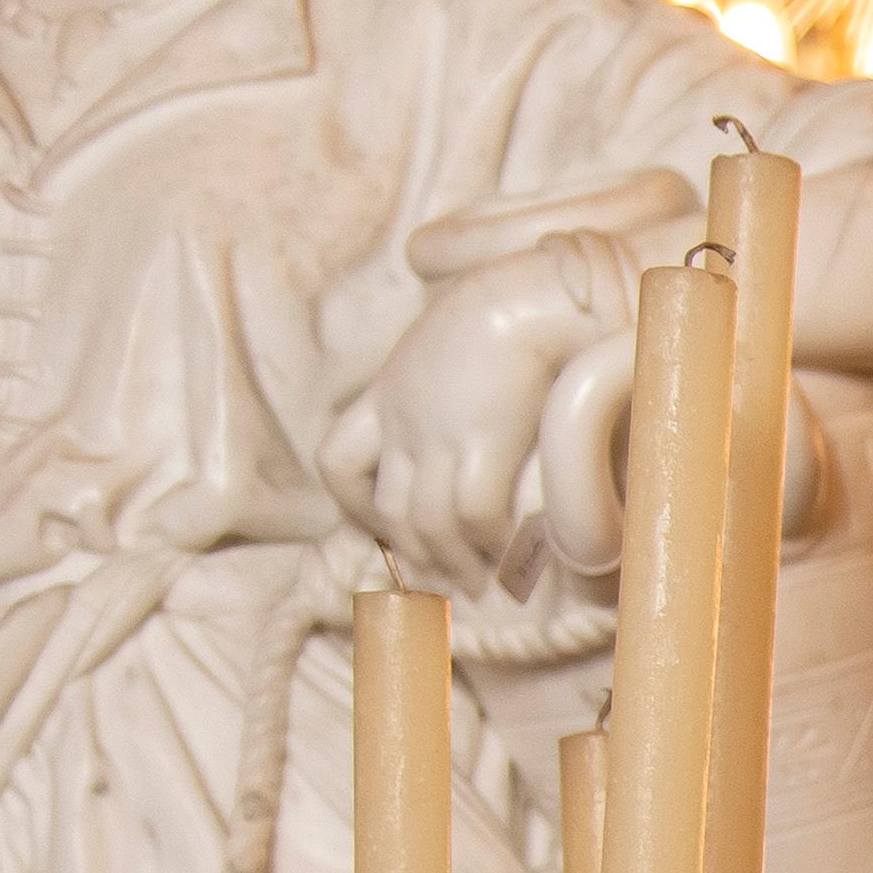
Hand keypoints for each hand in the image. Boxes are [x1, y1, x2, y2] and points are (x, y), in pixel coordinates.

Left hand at [339, 258, 601, 583]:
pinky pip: (473, 512)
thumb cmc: (506, 303)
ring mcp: (438, 433)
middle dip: (413, 552)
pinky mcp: (483, 440)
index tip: (385, 530)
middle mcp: (402, 418)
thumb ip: (443, 371)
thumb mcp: (449, 337)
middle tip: (442, 577)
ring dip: (450, 560)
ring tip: (473, 580)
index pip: (339, 459)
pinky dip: (486, 539)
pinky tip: (503, 549)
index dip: (354, 506)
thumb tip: (465, 401)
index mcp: (388, 391)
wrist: (534, 293)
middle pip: (387, 508)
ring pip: (425, 521)